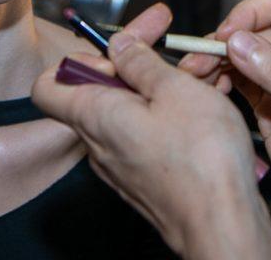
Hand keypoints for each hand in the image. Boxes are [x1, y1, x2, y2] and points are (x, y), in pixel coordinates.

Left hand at [32, 5, 270, 259]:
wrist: (224, 225)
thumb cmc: (202, 158)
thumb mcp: (175, 89)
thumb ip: (140, 62)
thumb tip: (117, 45)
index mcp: (94, 115)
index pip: (47, 86)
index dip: (77, 62)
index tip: (117, 54)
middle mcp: (98, 145)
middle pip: (97, 95)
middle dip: (136, 69)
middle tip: (178, 58)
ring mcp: (120, 167)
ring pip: (128, 115)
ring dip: (160, 92)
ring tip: (204, 81)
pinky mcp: (143, 181)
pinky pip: (145, 138)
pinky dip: (169, 118)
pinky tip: (206, 109)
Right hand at [180, 0, 270, 258]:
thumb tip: (236, 38)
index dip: (248, 14)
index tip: (224, 38)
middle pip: (253, 29)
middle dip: (221, 41)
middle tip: (194, 63)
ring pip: (241, 55)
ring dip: (214, 61)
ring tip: (191, 78)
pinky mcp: (269, 107)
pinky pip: (238, 81)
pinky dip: (218, 82)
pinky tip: (205, 92)